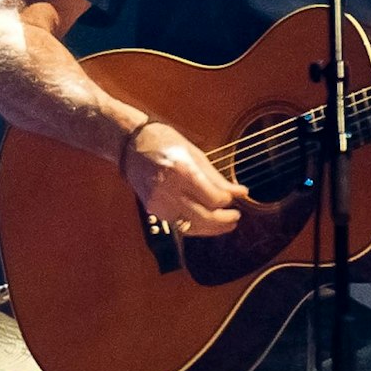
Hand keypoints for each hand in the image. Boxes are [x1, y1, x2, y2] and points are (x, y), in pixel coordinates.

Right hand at [121, 122, 248, 236]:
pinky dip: (194, 225)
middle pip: (205, 217)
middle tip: (236, 217)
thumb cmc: (164, 143)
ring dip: (211, 228)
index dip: (227, 202)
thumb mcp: (194, 154)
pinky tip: (204, 220)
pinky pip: (179, 224)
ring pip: (192, 226)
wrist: (130, 145)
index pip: (213, 199)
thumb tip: (240, 192)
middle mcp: (170, 189)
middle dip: (224, 221)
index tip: (233, 198)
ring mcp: (160, 202)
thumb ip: (217, 178)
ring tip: (225, 223)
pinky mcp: (153, 209)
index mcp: (182, 171)